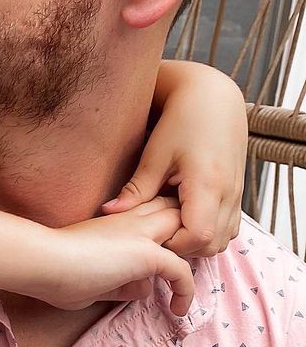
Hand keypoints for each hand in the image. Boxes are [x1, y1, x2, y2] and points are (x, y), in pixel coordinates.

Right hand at [32, 197, 194, 315]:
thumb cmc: (53, 270)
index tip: (165, 249)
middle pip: (173, 209)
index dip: (162, 225)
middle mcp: (131, 219)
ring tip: (186, 285)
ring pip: (185, 231)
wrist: (42, 261)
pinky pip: (182, 271)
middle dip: (184, 229)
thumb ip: (119, 283)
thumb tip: (142, 290)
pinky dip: (186, 291)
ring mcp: (141, 234)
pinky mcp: (147, 253)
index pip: (150, 209)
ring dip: (192, 253)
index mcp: (114, 220)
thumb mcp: (92, 279)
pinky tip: (179, 309)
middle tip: (186, 261)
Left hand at [103, 65, 246, 256]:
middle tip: (159, 232)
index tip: (153, 235)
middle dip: (185, 247)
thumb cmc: (182, 122)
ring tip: (172, 222)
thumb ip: (136, 189)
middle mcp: (229, 194)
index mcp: (208, 185)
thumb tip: (109, 211)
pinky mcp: (238, 192)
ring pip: (224, 239)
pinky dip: (210, 230)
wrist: (213, 98)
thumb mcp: (155, 156)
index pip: (198, 237)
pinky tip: (186, 214)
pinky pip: (229, 226)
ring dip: (199, 240)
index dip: (174, 245)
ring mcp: (237, 194)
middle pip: (212, 245)